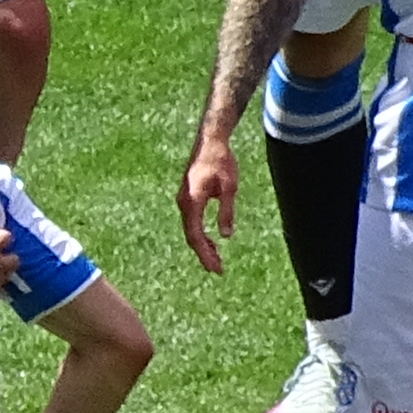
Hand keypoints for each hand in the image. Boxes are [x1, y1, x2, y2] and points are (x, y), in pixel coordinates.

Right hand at [180, 127, 242, 273]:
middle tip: (218, 270)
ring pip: (191, 230)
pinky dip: (201, 235)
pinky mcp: (188, 199)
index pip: (195, 235)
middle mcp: (184, 203)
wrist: (209, 142)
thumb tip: (226, 235)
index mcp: (192, 201)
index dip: (205, 253)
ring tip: (217, 260)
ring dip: (203, 246)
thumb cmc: (221, 161)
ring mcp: (184, 201)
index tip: (216, 268)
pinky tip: (213, 242)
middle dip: (204, 254)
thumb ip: (226, 211)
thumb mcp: (229, 187)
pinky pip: (192, 223)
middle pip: (191, 236)